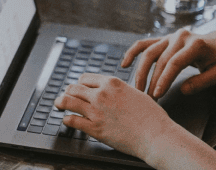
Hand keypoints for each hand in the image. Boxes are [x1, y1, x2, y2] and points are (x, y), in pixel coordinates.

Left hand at [55, 73, 184, 160]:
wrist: (157, 136)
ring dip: (60, 102)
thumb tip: (111, 90)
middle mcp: (101, 94)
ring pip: (67, 101)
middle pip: (73, 88)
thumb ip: (120, 90)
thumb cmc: (152, 117)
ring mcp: (96, 111)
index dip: (80, 84)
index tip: (79, 88)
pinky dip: (67, 119)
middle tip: (66, 96)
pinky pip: (71, 120)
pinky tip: (68, 120)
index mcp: (112, 83)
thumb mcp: (136, 93)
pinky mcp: (94, 128)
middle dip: (68, 92)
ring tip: (59, 105)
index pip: (85, 78)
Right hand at [124, 28, 215, 97]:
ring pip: (148, 52)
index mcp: (195, 44)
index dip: (165, 79)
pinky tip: (125, 65)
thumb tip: (183, 90)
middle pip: (160, 59)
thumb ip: (203, 81)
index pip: (175, 62)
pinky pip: (143, 44)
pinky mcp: (162, 39)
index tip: (158, 94)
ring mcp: (169, 36)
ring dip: (140, 71)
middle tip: (148, 98)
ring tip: (138, 89)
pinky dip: (132, 53)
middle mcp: (180, 37)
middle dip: (152, 80)